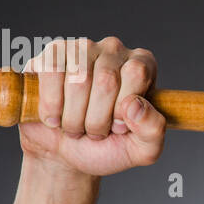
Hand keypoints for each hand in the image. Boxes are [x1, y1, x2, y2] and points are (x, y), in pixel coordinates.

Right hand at [18, 37, 165, 176]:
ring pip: (77, 79)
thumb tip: (135, 104)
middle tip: (94, 132)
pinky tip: (54, 117)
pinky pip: (50, 72)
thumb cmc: (106, 147)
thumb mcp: (142, 149)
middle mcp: (114, 51)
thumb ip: (152, 130)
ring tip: (75, 126)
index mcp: (142, 66)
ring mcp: (82, 49)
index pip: (136, 74)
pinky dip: (50, 105)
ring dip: (73, 117)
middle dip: (97, 119)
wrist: (66, 155)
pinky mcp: (52, 54)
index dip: (122, 108)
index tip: (117, 127)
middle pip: (106, 80)